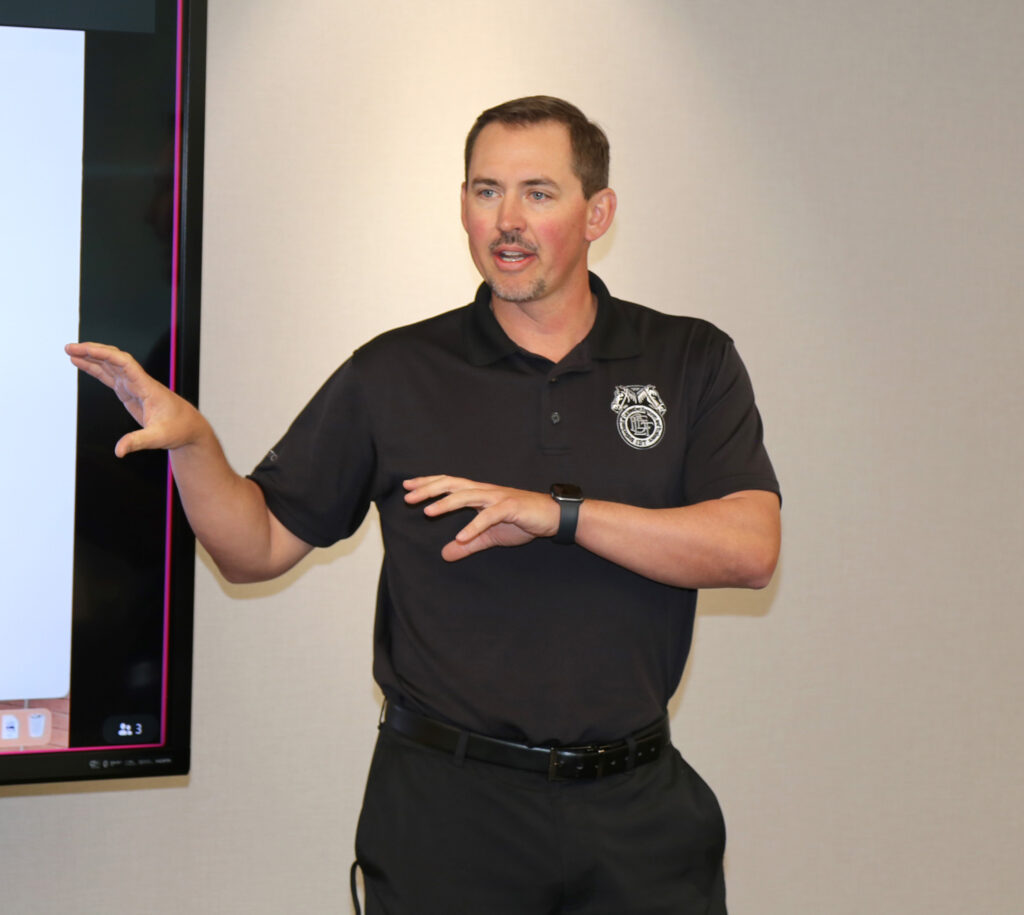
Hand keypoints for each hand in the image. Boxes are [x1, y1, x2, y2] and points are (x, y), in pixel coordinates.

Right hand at [65, 342, 203, 456]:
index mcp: (147, 387)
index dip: (105, 354)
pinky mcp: (129, 392)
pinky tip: (82, 363)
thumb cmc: (178, 429)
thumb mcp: (159, 437)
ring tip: (70, 351)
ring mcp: (134, 386)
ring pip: (110, 365)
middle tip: (70, 348)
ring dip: (91, 357)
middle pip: (114, 359)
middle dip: (93, 351)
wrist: (189, 428)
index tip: (86, 349)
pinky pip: (110, 376)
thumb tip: (119, 451)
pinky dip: (95, 369)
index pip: (125, 363)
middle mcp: (139, 382)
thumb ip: (137, 442)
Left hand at [403, 475, 559, 560]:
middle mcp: (485, 491)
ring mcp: (497, 498)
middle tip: (408, 496)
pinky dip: (474, 526)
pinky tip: (461, 536)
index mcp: (479, 494)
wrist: (552, 517)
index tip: (408, 487)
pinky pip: (489, 516)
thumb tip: (445, 554)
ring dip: (446, 503)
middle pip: (452, 485)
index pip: (449, 484)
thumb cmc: (522, 520)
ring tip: (428, 512)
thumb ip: (468, 544)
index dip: (428, 484)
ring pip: (467, 495)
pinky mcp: (510, 507)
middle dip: (429, 489)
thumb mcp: (489, 536)